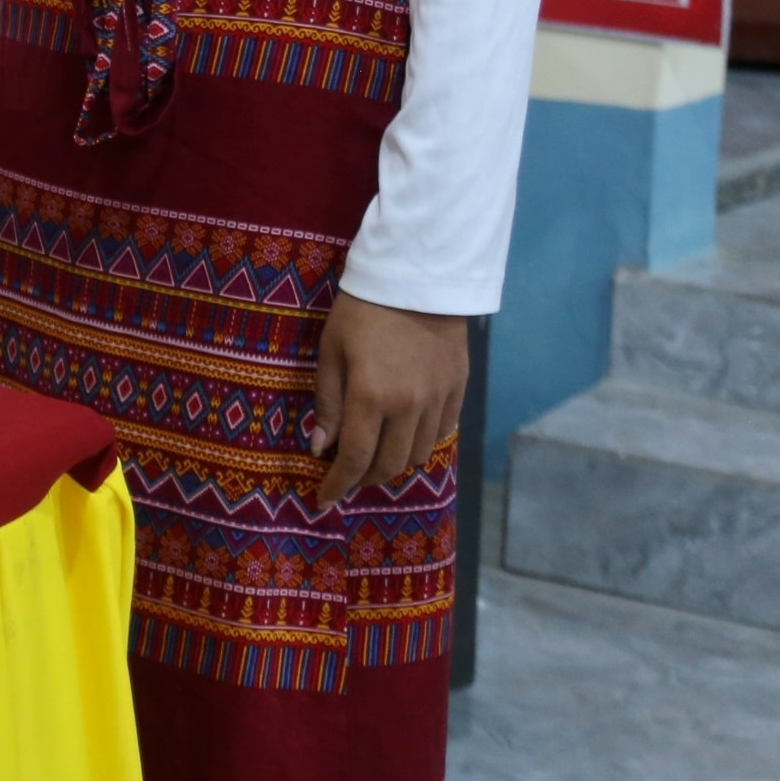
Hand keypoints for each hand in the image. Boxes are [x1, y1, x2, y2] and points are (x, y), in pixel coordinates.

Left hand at [309, 294, 465, 511]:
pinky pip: (440, 435)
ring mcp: (438, 402)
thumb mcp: (331, 351)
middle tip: (346, 480)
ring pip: (417, 456)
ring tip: (373, 462)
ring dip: (393, 466)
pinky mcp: (458, 392)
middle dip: (363, 479)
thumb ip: (327, 402)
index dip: (338, 485)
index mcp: (370, 397)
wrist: (417, 281)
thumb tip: (321, 448)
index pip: (354, 458)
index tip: (324, 500)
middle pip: (389, 465)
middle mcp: (408, 407)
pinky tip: (403, 441)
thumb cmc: (361, 311)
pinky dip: (419, 446)